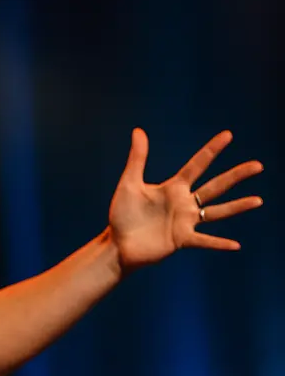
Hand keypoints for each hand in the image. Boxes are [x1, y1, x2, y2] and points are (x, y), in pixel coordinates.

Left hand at [108, 128, 262, 275]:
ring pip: (217, 212)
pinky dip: (218, 243)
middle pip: (215, 186)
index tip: (228, 135)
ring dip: (238, 206)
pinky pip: (204, 241)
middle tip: (258, 165)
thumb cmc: (122, 214)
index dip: (212, 150)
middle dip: (236, 175)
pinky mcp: (181, 239)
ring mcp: (185, 222)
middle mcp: (184, 203)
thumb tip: (138, 130)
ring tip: (258, 200)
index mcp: (173, 187)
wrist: (117, 243)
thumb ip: (137, 158)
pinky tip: (235, 245)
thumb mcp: (129, 183)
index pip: (197, 165)